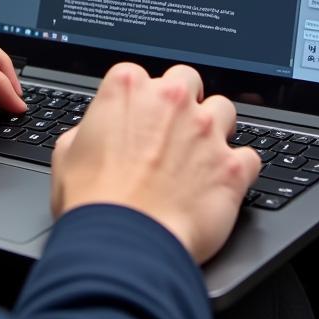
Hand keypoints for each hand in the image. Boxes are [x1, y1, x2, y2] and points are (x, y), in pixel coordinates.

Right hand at [50, 62, 259, 263]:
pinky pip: (250, 156)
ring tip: (202, 154)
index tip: (138, 118)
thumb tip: (93, 135)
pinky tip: (224, 182)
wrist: (123, 244)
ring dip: (215, 128)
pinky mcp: (232, 167)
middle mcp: (171, 100)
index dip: (138, 99)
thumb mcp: (67, 153)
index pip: (139, 74)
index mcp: (127, 88)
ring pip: (224, 109)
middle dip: (183, 99)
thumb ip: (88, 130)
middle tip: (173, 129)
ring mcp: (206, 131)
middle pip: (188, 79)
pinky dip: (240, 169)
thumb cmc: (93, 202)